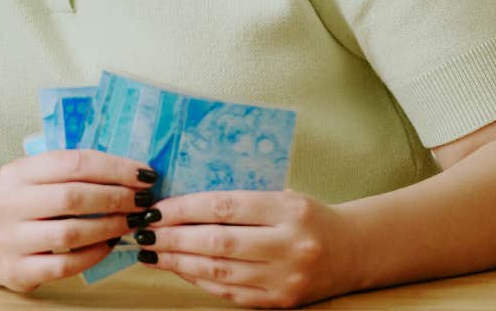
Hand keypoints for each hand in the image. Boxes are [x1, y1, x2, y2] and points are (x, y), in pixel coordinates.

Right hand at [0, 149, 157, 292]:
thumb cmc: (22, 204)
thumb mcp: (32, 178)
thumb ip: (69, 170)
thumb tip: (129, 170)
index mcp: (16, 172)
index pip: (71, 163)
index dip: (113, 167)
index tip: (144, 174)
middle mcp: (9, 203)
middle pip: (72, 197)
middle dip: (116, 197)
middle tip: (142, 200)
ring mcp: (11, 239)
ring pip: (70, 233)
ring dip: (109, 227)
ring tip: (132, 222)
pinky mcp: (19, 270)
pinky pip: (65, 265)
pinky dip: (94, 254)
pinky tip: (110, 245)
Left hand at [142, 189, 355, 307]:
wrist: (352, 251)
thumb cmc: (306, 216)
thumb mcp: (280, 195)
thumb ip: (238, 199)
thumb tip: (179, 201)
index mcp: (288, 209)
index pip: (225, 206)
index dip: (184, 209)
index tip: (156, 208)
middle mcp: (289, 245)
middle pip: (218, 242)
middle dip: (173, 237)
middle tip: (142, 232)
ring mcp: (286, 278)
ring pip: (219, 271)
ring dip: (178, 261)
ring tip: (151, 252)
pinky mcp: (281, 301)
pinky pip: (230, 292)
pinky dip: (199, 280)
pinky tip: (178, 268)